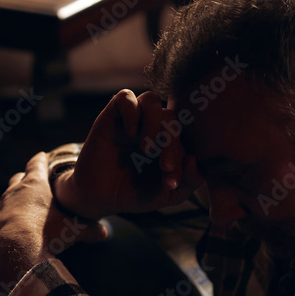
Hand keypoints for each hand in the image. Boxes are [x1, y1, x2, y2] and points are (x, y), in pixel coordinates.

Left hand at [0, 152, 106, 291]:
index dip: (41, 159)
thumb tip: (104, 233)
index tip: (43, 156)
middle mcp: (14, 191)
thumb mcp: (73, 231)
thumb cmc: (46, 234)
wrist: (14, 253)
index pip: (37, 164)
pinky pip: (2, 216)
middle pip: (19, 178)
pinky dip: (9, 217)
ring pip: (8, 197)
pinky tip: (17, 227)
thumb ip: (89, 230)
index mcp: (35, 185)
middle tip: (35, 183)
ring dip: (17, 200)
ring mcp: (1, 207)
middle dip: (27, 179)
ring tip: (26, 207)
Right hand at [53, 89, 203, 218]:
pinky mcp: (112, 116)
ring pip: (151, 100)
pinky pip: (125, 97)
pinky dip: (132, 111)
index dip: (184, 159)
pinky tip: (130, 133)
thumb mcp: (167, 195)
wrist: (100, 198)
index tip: (171, 183)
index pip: (186, 137)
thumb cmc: (134, 194)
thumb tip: (193, 159)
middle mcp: (153, 127)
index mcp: (170, 142)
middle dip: (172, 145)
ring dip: (154, 124)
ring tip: (147, 150)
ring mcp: (133, 120)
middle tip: (164, 168)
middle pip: (171, 118)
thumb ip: (188, 181)